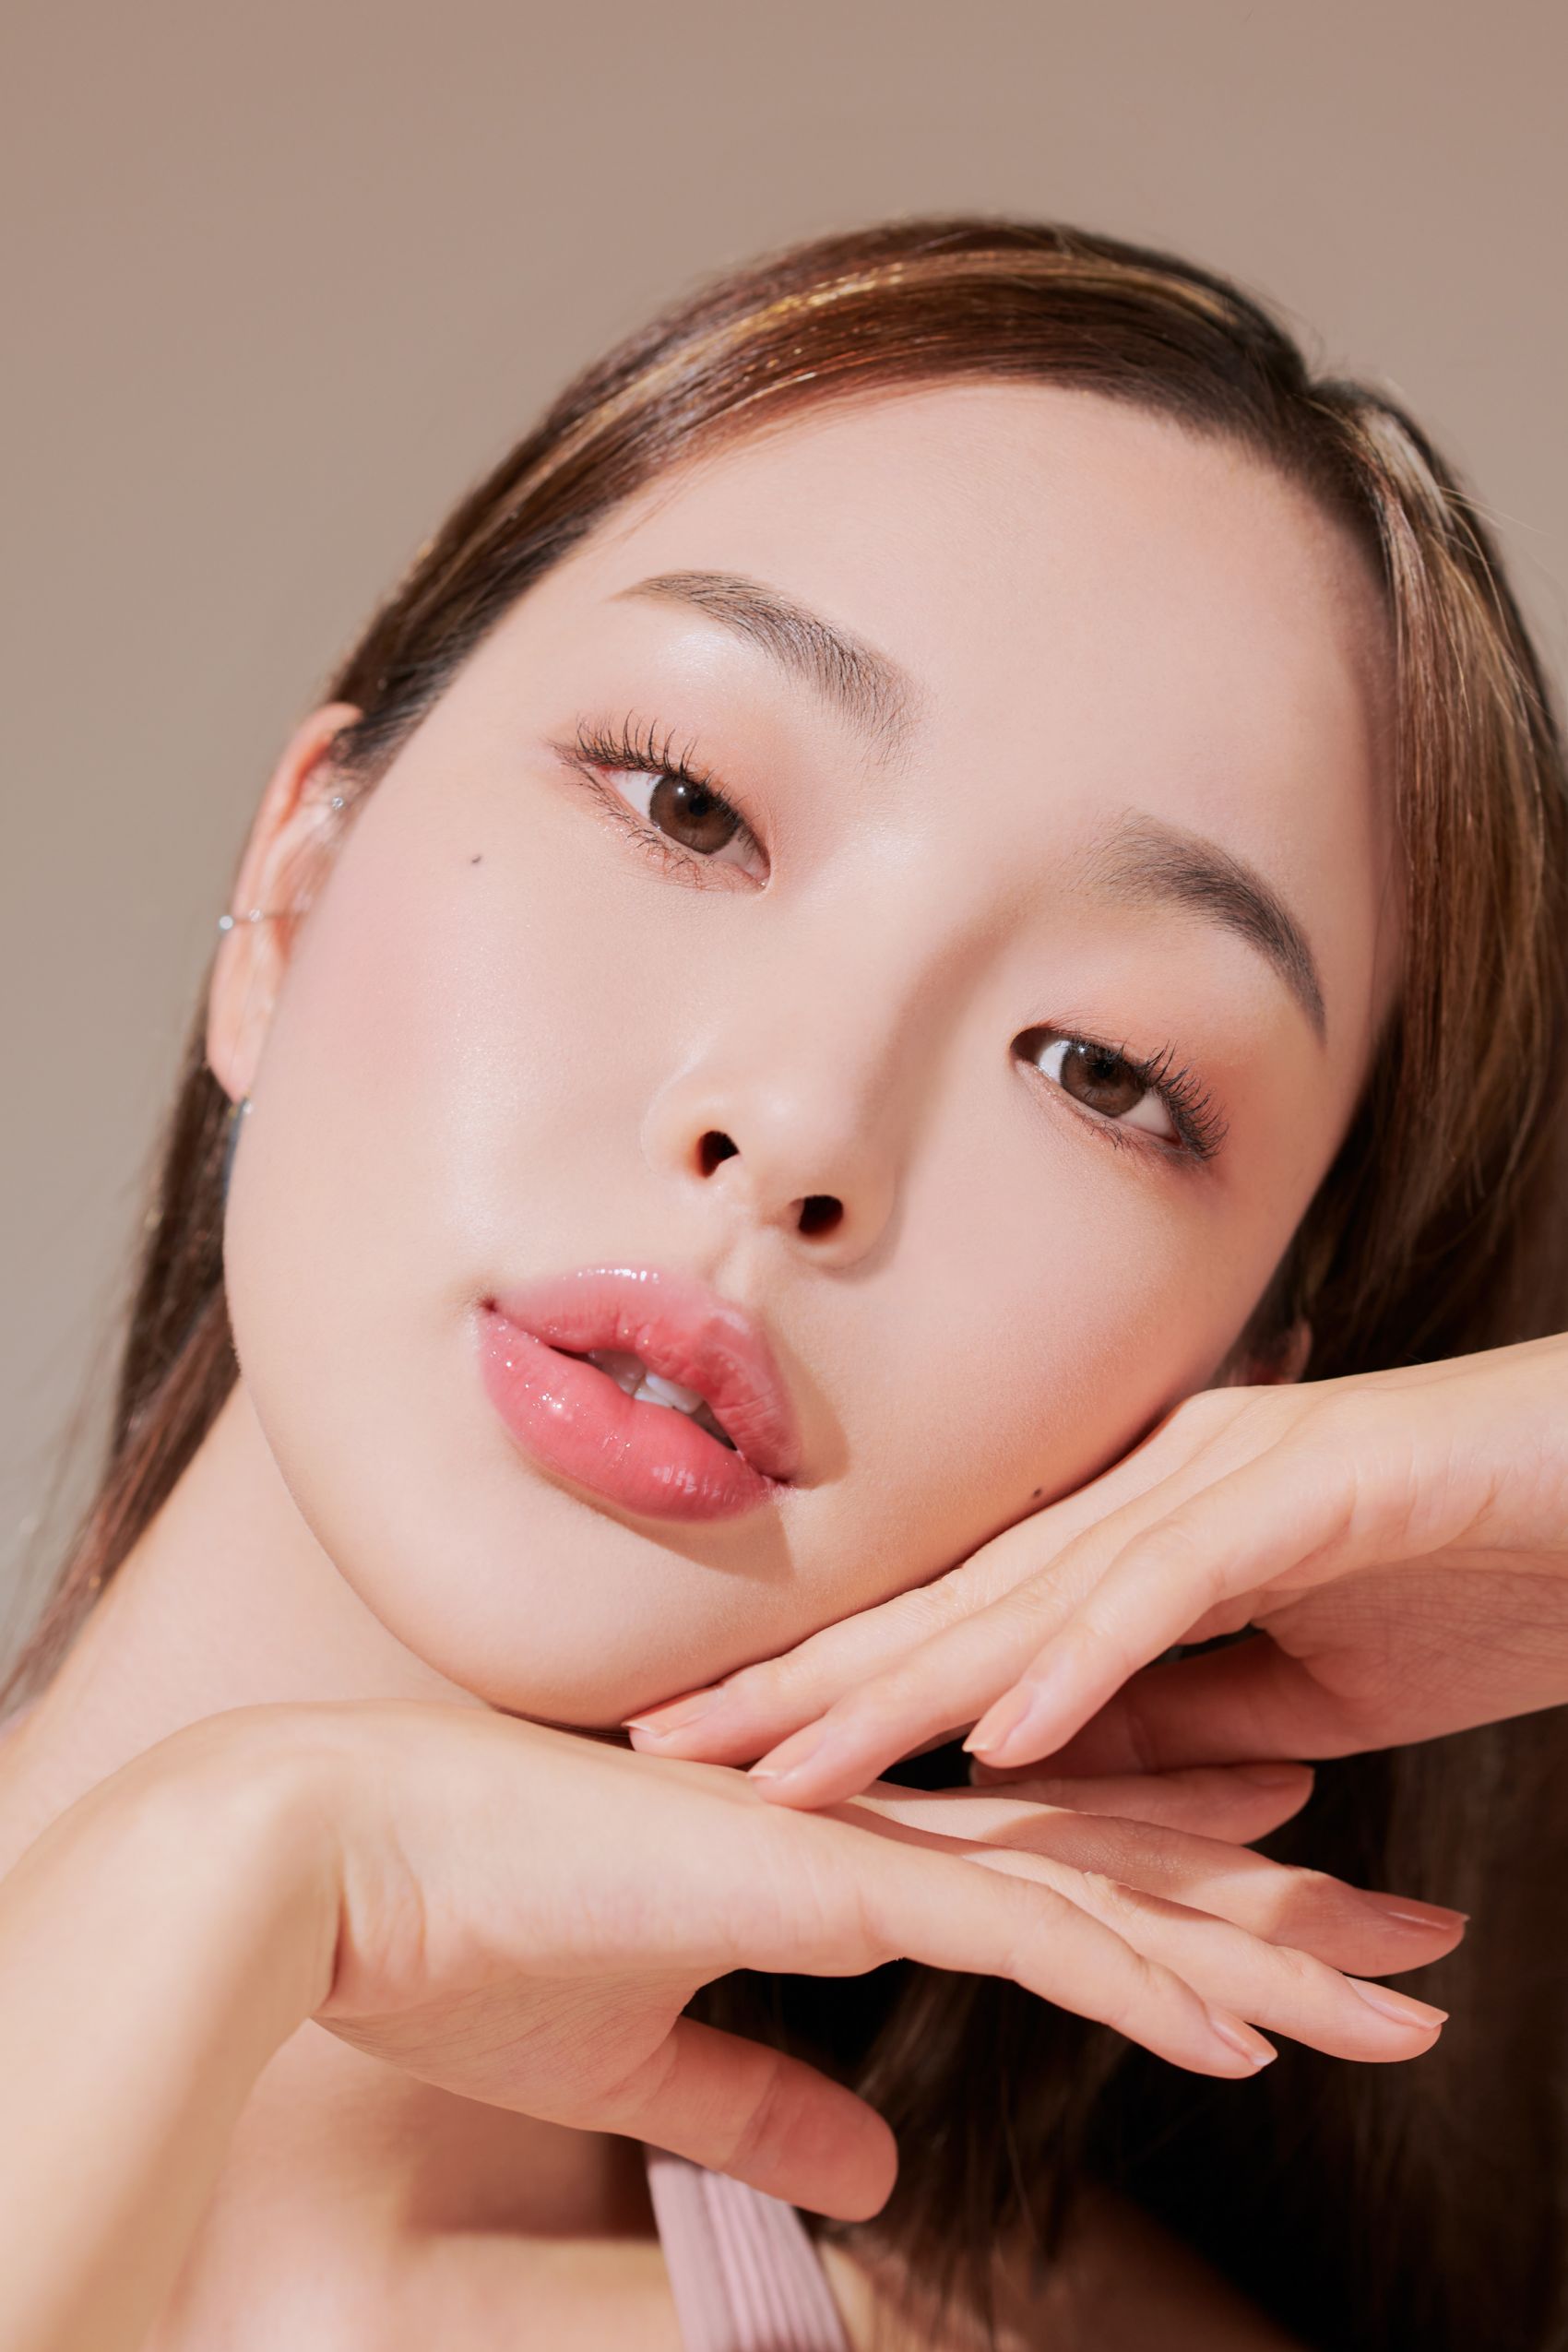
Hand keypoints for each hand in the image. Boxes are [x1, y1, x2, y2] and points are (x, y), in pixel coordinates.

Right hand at [185, 1699, 1454, 2219]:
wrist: (339, 1857)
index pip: (1055, 1874)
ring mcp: (851, 1841)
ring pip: (1105, 1888)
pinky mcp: (813, 1877)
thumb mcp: (645, 2057)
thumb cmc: (464, 1941)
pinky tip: (1241, 2037)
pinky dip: (1137, 1987)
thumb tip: (876, 2159)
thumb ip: (769, 2097)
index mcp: (837, 1854)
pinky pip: (1014, 1935)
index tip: (1305, 1930)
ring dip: (1261, 1951)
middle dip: (1283, 1915)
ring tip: (1400, 1986)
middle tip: (1420, 1945)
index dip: (1189, 1905)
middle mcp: (872, 1827)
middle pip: (1123, 1864)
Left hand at [621, 1333, 1567, 1801]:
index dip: (827, 1687)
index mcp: (1145, 1527)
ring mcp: (1228, 1475)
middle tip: (661, 1745)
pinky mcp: (1315, 1486)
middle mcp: (1157, 1488)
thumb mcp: (1302, 1691)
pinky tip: (1001, 1727)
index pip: (960, 1624)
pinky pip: (1177, 1587)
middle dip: (800, 1683)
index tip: (712, 1747)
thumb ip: (1174, 1712)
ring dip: (899, 1689)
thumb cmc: (1483, 1568)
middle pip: (951, 1604)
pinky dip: (1087, 1660)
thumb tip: (1042, 1766)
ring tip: (779, 1766)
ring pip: (1031, 1597)